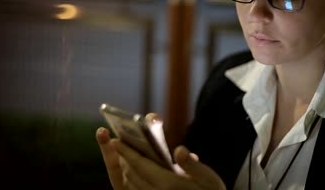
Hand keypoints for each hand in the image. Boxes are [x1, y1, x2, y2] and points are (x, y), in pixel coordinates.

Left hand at [96, 128, 225, 189]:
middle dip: (123, 159)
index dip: (126, 152)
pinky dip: (130, 182)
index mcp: (169, 184)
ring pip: (130, 186)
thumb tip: (179, 150)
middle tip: (118, 145)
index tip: (115, 140)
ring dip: (124, 171)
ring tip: (123, 157)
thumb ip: (192, 165)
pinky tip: (133, 175)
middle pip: (132, 174)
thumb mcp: (208, 178)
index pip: (140, 165)